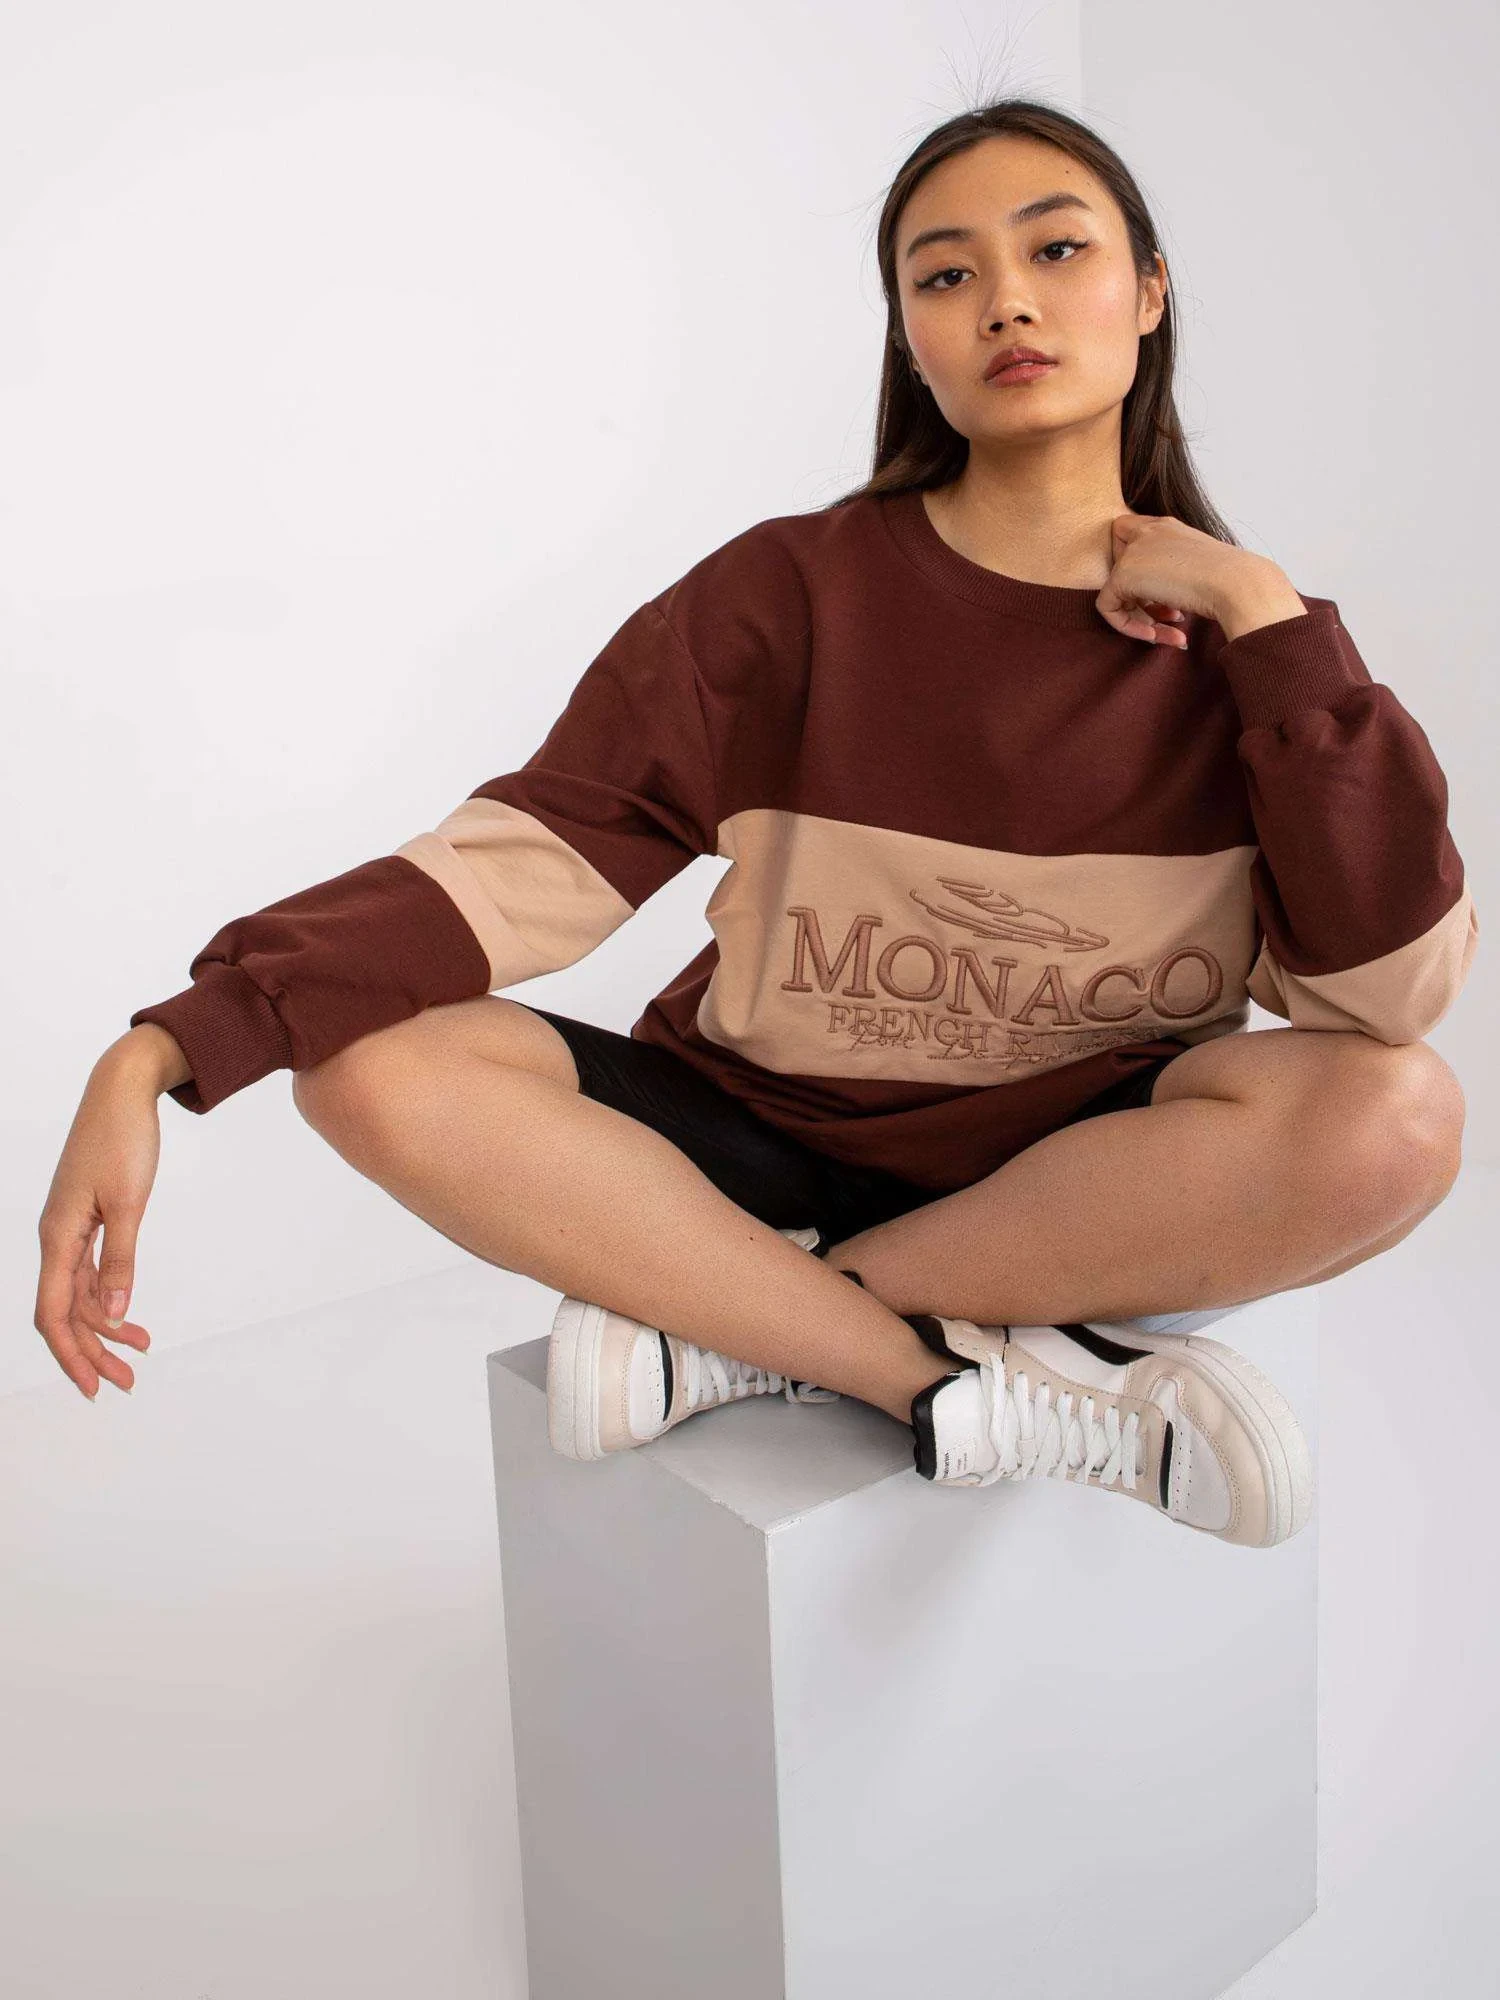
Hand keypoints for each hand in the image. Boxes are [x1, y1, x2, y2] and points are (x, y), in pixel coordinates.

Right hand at [34, 1043, 162, 1398]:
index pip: (54, 1313)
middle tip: (126, 1382)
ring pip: (79, 1295)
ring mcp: (69, 1229)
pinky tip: (127, 1315)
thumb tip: (113, 1314)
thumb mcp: (129, 1202)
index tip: (92, 1387)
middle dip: (92, 1351)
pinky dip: (107, 1297)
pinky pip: (88, 1272)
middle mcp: (56, 1237)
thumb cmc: (122, 1139)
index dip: (70, 1354)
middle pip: (66, 1312)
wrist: (122, 1092)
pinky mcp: (86, 1219)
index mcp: (57, 1236)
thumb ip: (120, 1260)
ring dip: (105, 1327)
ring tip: (141, 1350)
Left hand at [1098, 512, 1284, 647]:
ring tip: (1170, 632)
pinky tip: (1157, 635)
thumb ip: (1174, 572)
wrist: (1237, 583)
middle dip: (1136, 591)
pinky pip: (1108, 607)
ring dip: (1140, 618)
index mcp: (1167, 527)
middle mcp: (1148, 532)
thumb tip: (1161, 598)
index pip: (1131, 534)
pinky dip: (1128, 627)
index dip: (1137, 565)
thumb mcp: (1201, 568)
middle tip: (1166, 613)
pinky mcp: (1123, 574)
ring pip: (1114, 588)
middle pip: (1117, 560)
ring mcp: (1134, 551)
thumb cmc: (1231, 580)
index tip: (1163, 592)